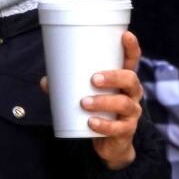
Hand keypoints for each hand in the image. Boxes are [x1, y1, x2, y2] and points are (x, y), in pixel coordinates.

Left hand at [41, 31, 143, 169]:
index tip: (126, 35)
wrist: (110, 142)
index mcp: (123, 79)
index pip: (132, 60)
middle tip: (93, 79)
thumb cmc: (99, 109)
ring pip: (124, 103)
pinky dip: (104, 125)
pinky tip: (91, 123)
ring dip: (104, 101)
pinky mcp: (126, 130)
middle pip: (130, 79)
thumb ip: (67, 86)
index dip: (131, 47)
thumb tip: (46, 81)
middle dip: (113, 76)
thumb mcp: (86, 94)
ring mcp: (131, 112)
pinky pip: (118, 127)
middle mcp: (131, 93)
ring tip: (84, 102)